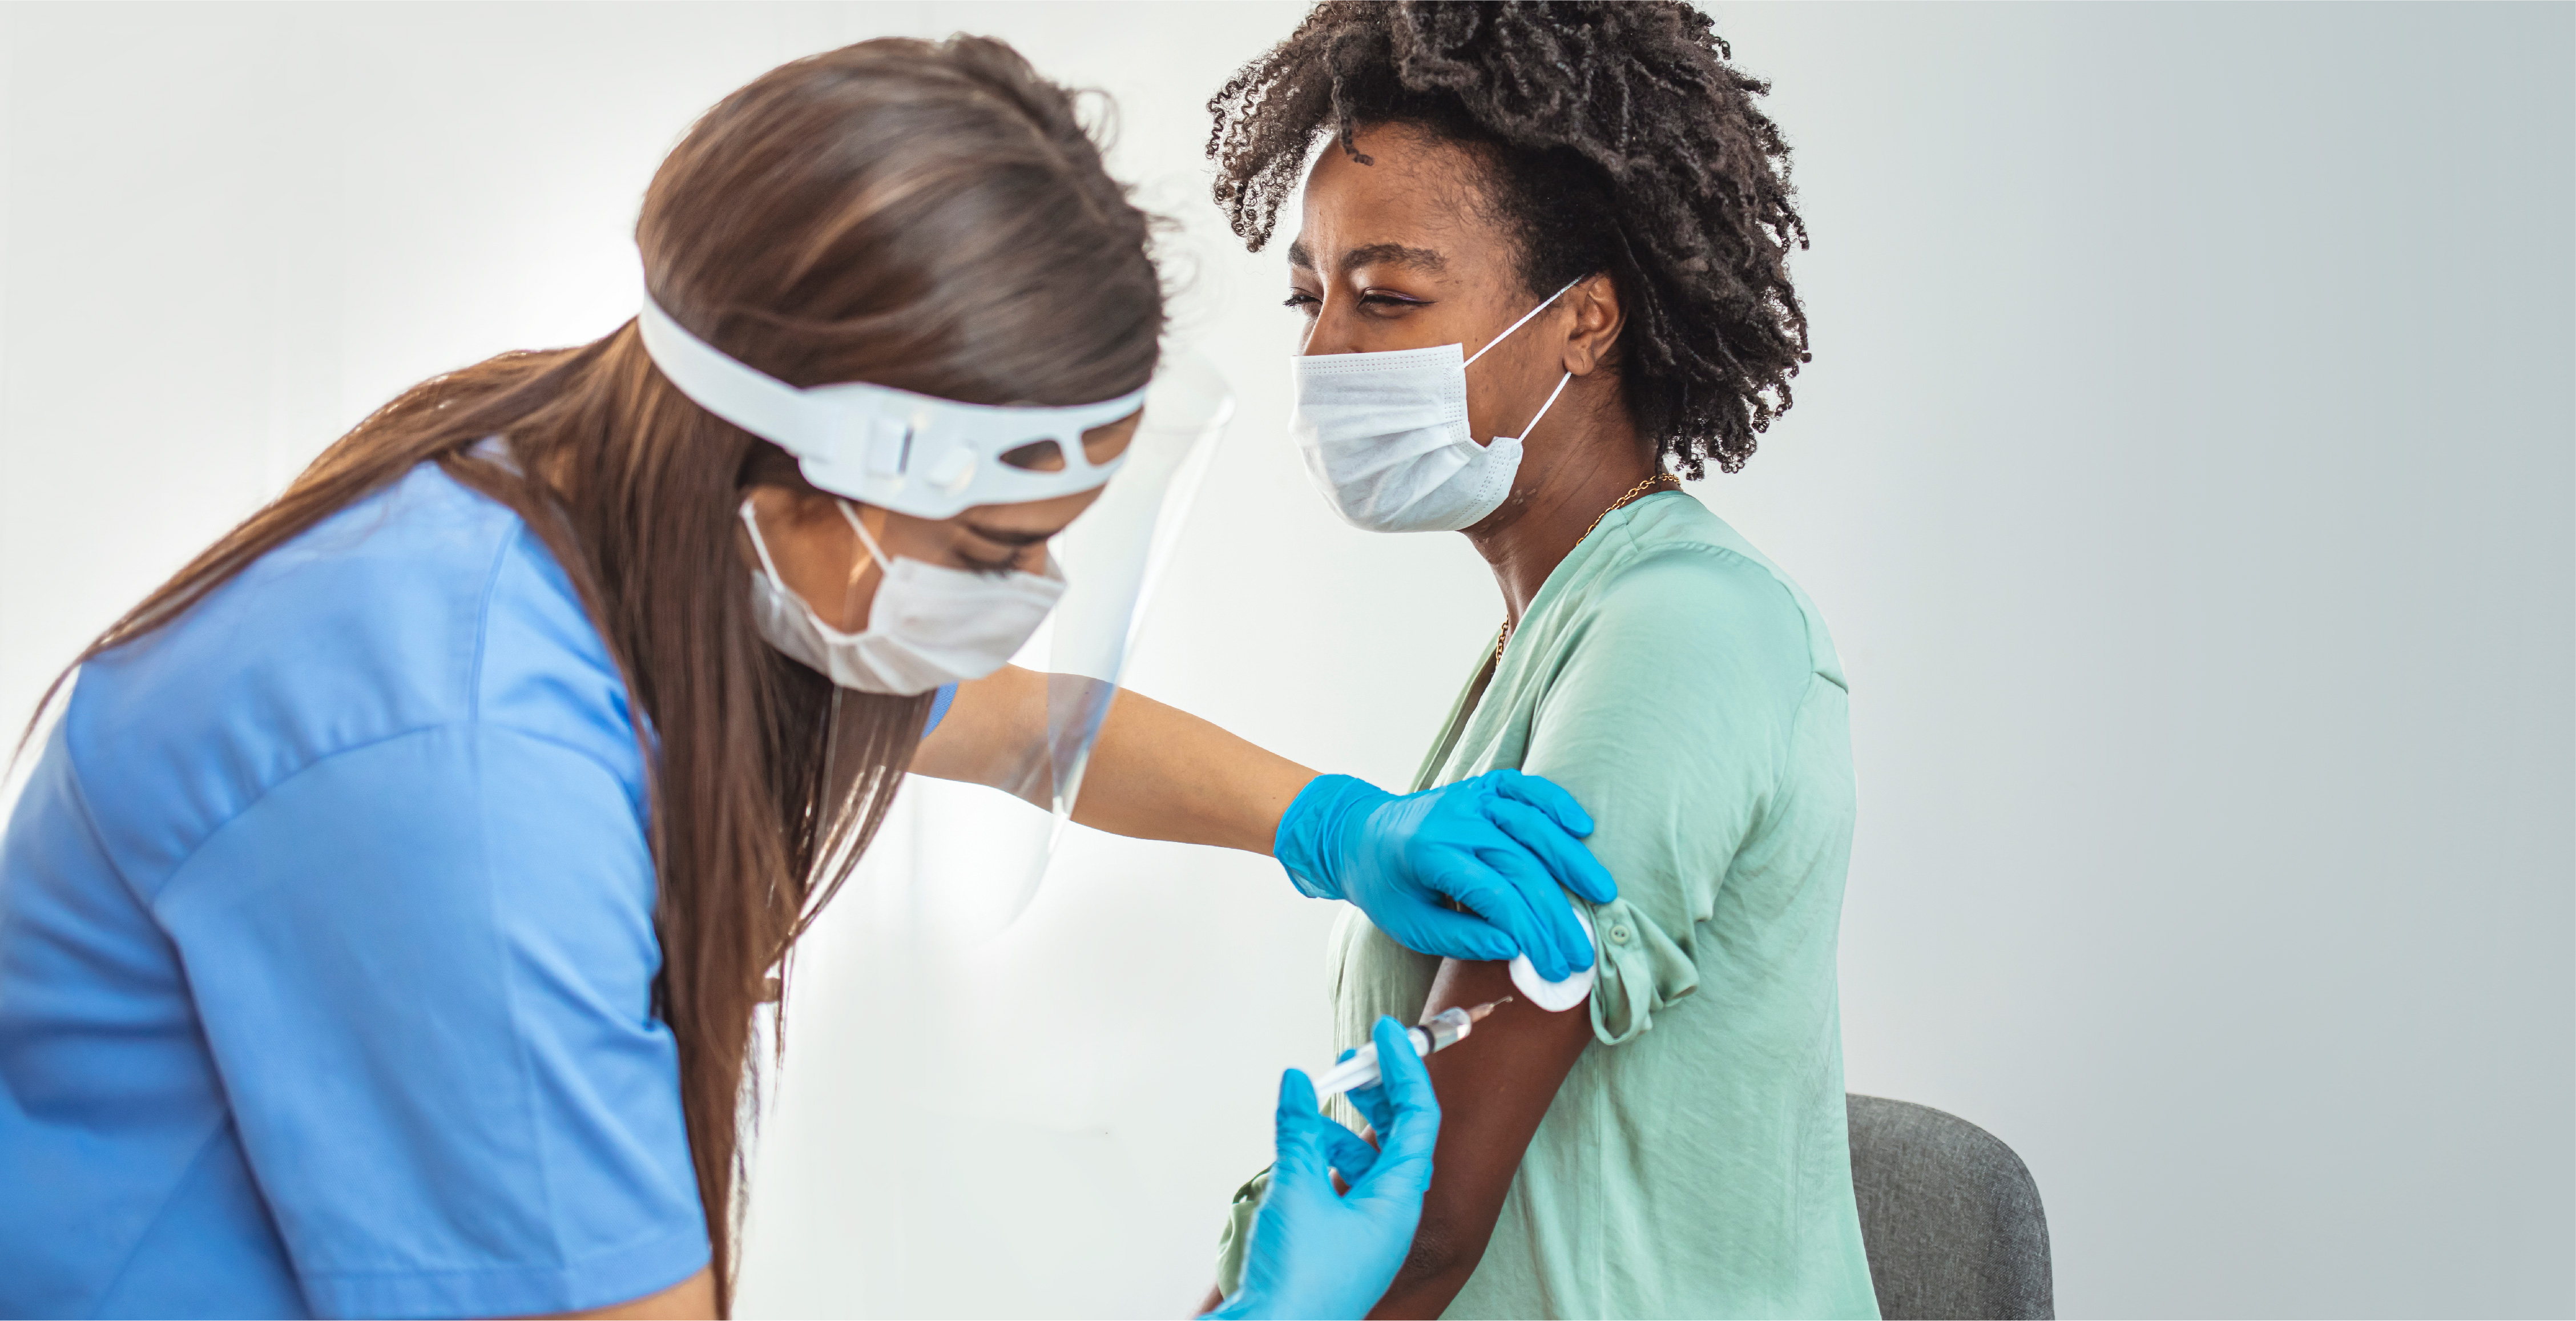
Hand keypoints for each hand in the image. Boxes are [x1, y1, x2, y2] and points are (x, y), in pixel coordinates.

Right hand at [1207, 1017, 1440, 1320]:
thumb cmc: (1297, 1280)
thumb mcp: (1295, 1193)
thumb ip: (1298, 1132)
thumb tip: (1299, 1081)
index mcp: (1398, 1202)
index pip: (1419, 1119)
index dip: (1407, 1069)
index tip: (1389, 1031)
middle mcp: (1390, 1216)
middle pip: (1399, 1138)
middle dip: (1378, 1093)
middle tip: (1354, 1058)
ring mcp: (1365, 1233)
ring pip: (1368, 1162)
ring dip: (1344, 1126)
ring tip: (1312, 1107)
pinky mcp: (1339, 1246)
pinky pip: (1344, 1187)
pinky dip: (1324, 1159)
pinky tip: (1298, 1150)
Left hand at [1273, 770, 1614, 979]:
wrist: (1357, 835)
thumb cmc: (1386, 886)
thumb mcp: (1411, 925)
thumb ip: (1462, 937)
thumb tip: (1515, 946)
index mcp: (1431, 856)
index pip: (1496, 896)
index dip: (1531, 933)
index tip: (1552, 965)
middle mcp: (1455, 821)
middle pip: (1522, 867)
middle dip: (1557, 914)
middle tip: (1581, 952)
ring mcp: (1470, 799)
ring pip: (1533, 826)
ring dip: (1572, 862)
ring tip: (1602, 895)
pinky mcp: (1481, 788)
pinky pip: (1525, 788)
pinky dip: (1556, 804)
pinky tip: (1582, 827)